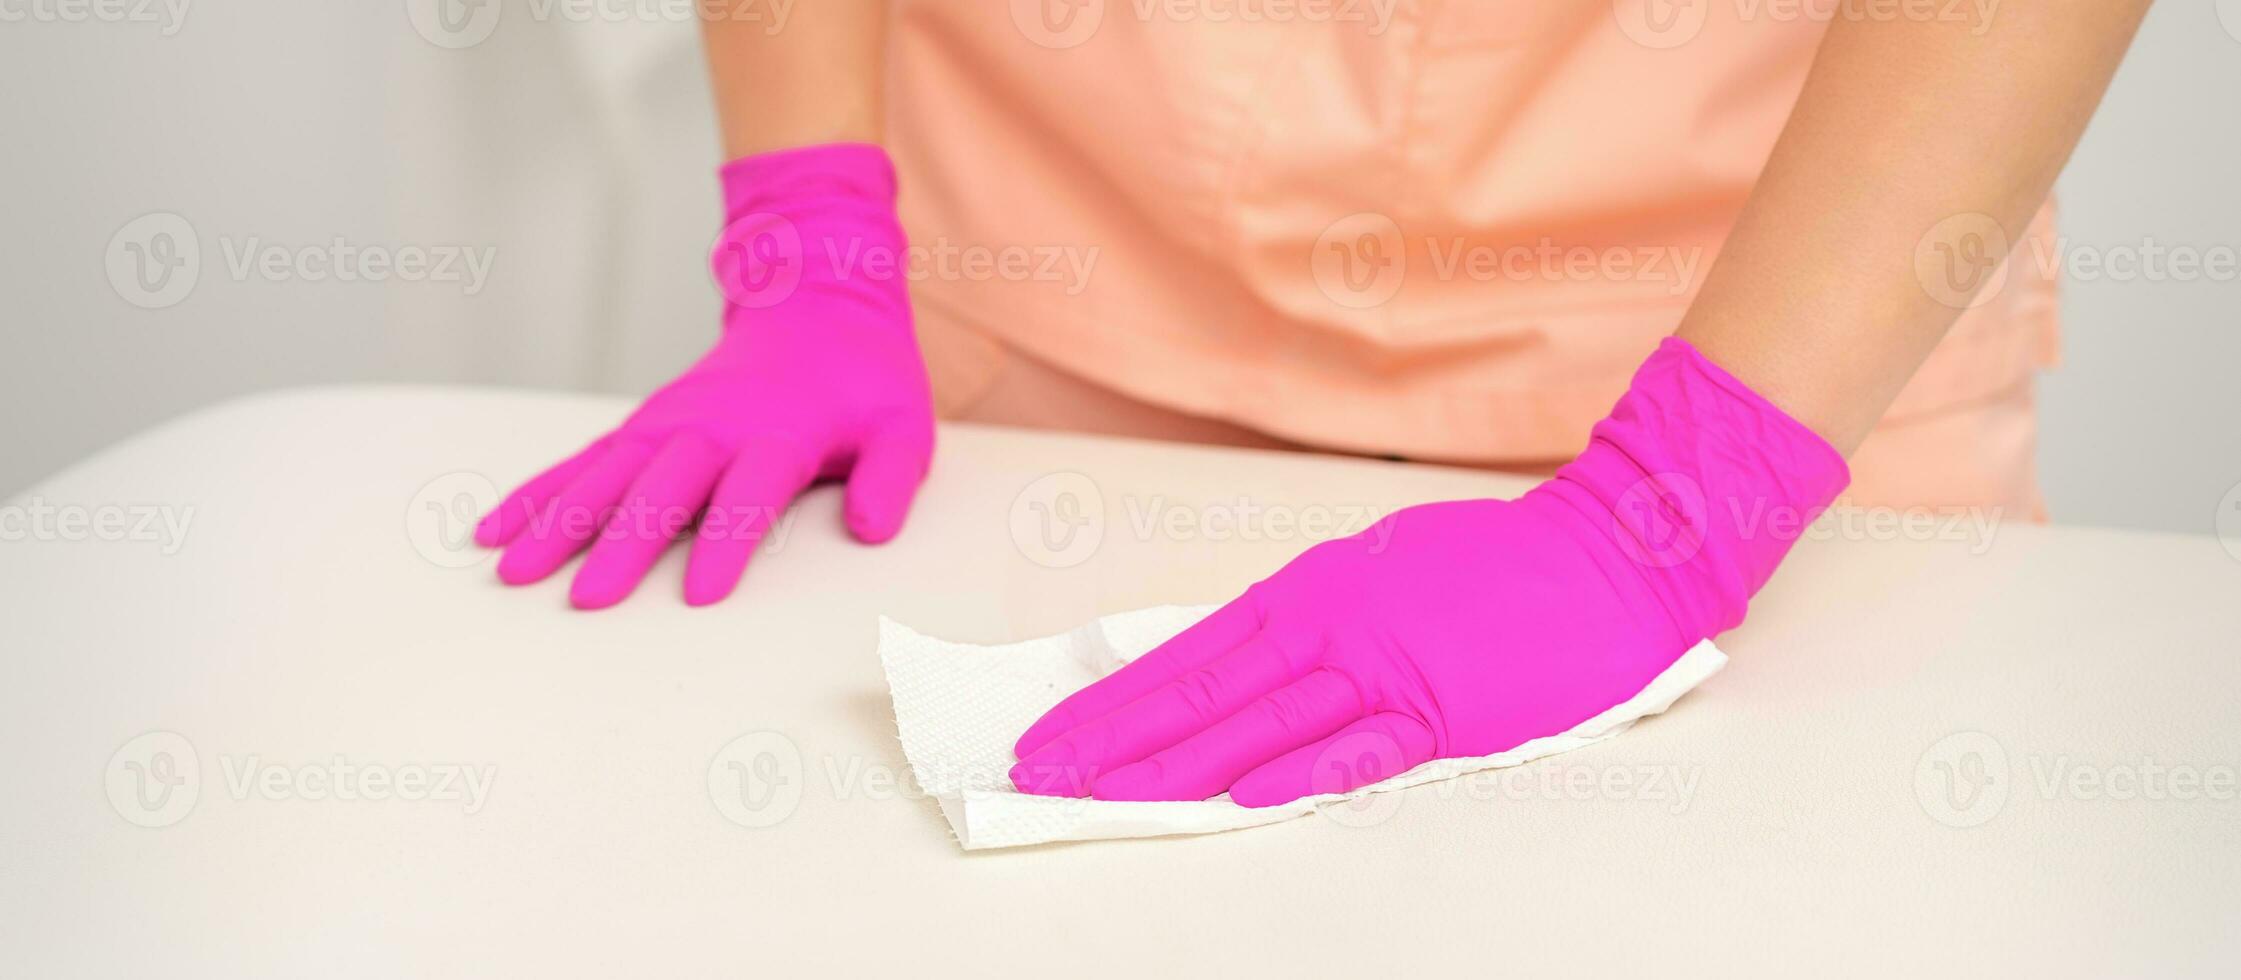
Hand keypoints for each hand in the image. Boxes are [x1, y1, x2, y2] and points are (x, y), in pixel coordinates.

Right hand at [474, 143, 932, 608]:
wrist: (818, 302)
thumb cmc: (866, 380)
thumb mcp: (903, 425)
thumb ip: (890, 478)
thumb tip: (871, 529)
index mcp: (779, 433)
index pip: (749, 494)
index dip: (727, 543)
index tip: (701, 596)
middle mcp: (712, 427)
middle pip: (661, 490)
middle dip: (623, 545)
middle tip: (587, 600)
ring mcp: (668, 423)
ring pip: (605, 476)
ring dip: (559, 522)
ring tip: (515, 572)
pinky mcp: (643, 425)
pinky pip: (583, 461)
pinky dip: (538, 492)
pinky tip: (495, 531)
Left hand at [1009, 338, 1848, 805]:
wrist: (1603, 554)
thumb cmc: (1489, 569)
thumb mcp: (1374, 572)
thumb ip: (1304, 621)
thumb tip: (1230, 667)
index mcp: (1308, 593)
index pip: (1187, 658)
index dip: (1113, 701)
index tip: (1053, 734)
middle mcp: (1328, 624)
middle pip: (1200, 693)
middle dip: (1112, 738)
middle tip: (1039, 772)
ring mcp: (1384, 666)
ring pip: (1257, 725)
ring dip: (1173, 766)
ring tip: (1103, 797)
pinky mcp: (1444, 708)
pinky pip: (1361, 748)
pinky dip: (1300, 773)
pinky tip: (1241, 800)